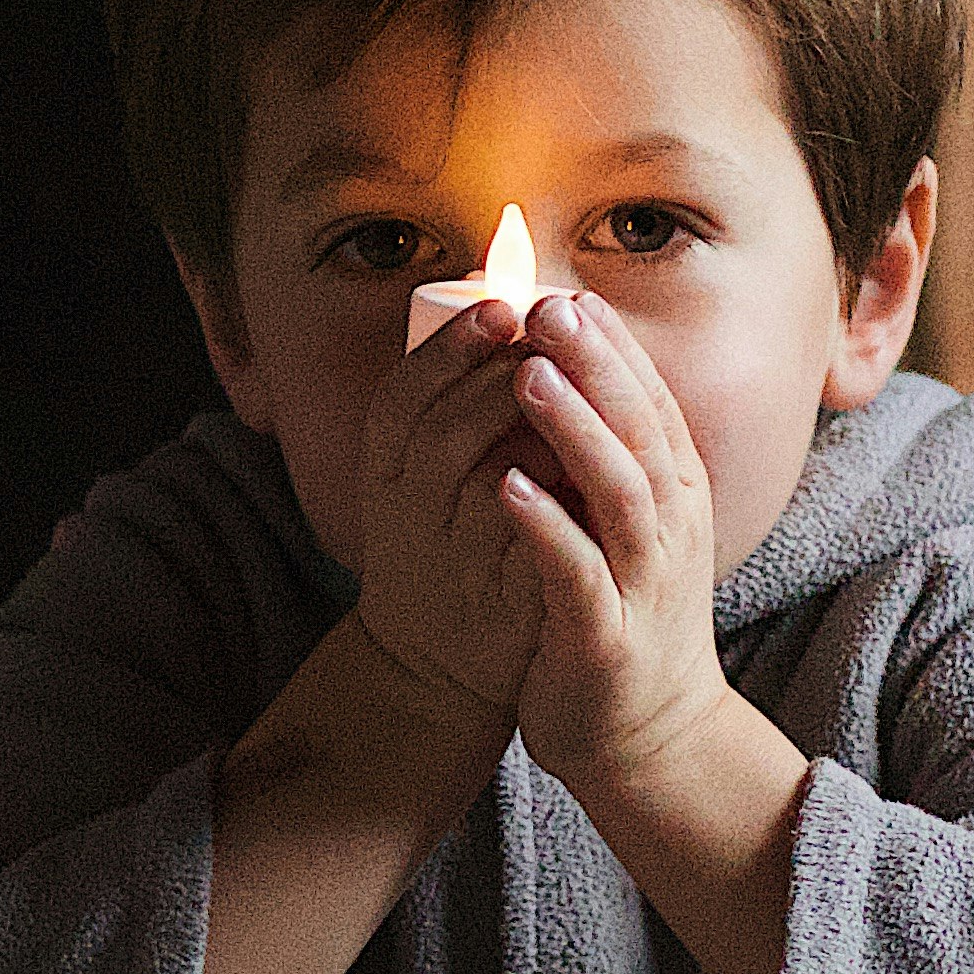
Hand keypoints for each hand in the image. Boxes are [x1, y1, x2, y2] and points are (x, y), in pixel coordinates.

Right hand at [348, 295, 549, 733]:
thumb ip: (464, 406)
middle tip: (549, 332)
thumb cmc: (446, 545)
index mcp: (386, 473)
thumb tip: (521, 314)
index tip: (501, 307)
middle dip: (498, 377)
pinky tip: (587, 472)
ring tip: (574, 390)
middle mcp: (407, 514)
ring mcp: (451, 563)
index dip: (449, 349)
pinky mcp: (501, 605)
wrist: (439, 666)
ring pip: (488, 485)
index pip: (402, 396)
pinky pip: (531, 550)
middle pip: (442, 429)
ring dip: (534, 432)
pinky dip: (559, 508)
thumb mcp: (430, 474)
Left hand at [498, 290, 733, 815]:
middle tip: (548, 309)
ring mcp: (642, 581)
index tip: (565, 296)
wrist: (647, 736)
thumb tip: (575, 377)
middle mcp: (670, 529)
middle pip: (641, 429)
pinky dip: (546, 526)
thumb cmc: (624, 617)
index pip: (651, 404)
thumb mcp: (633, 530)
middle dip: (596, 366)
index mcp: (674, 497)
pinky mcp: (605, 633)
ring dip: (574, 429)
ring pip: (618, 489)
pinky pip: (576, 571)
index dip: (612, 348)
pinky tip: (507, 487)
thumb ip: (616, 460)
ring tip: (526, 378)